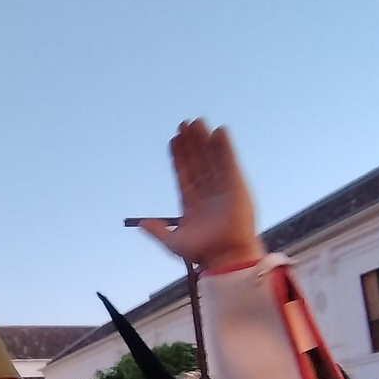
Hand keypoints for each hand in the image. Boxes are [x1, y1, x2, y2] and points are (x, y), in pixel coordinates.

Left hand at [138, 119, 264, 270]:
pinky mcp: (237, 185)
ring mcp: (223, 187)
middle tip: (184, 123)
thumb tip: (141, 224)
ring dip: (205, 140)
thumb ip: (157, 230)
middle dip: (191, 143)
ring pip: (212, 158)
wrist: (226, 257)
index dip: (179, 157)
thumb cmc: (202, 253)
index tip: (173, 140)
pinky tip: (219, 131)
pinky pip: (230, 162)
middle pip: (197, 162)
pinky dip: (225, 147)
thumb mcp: (173, 242)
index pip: (184, 174)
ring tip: (197, 121)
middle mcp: (208, 192)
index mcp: (192, 203)